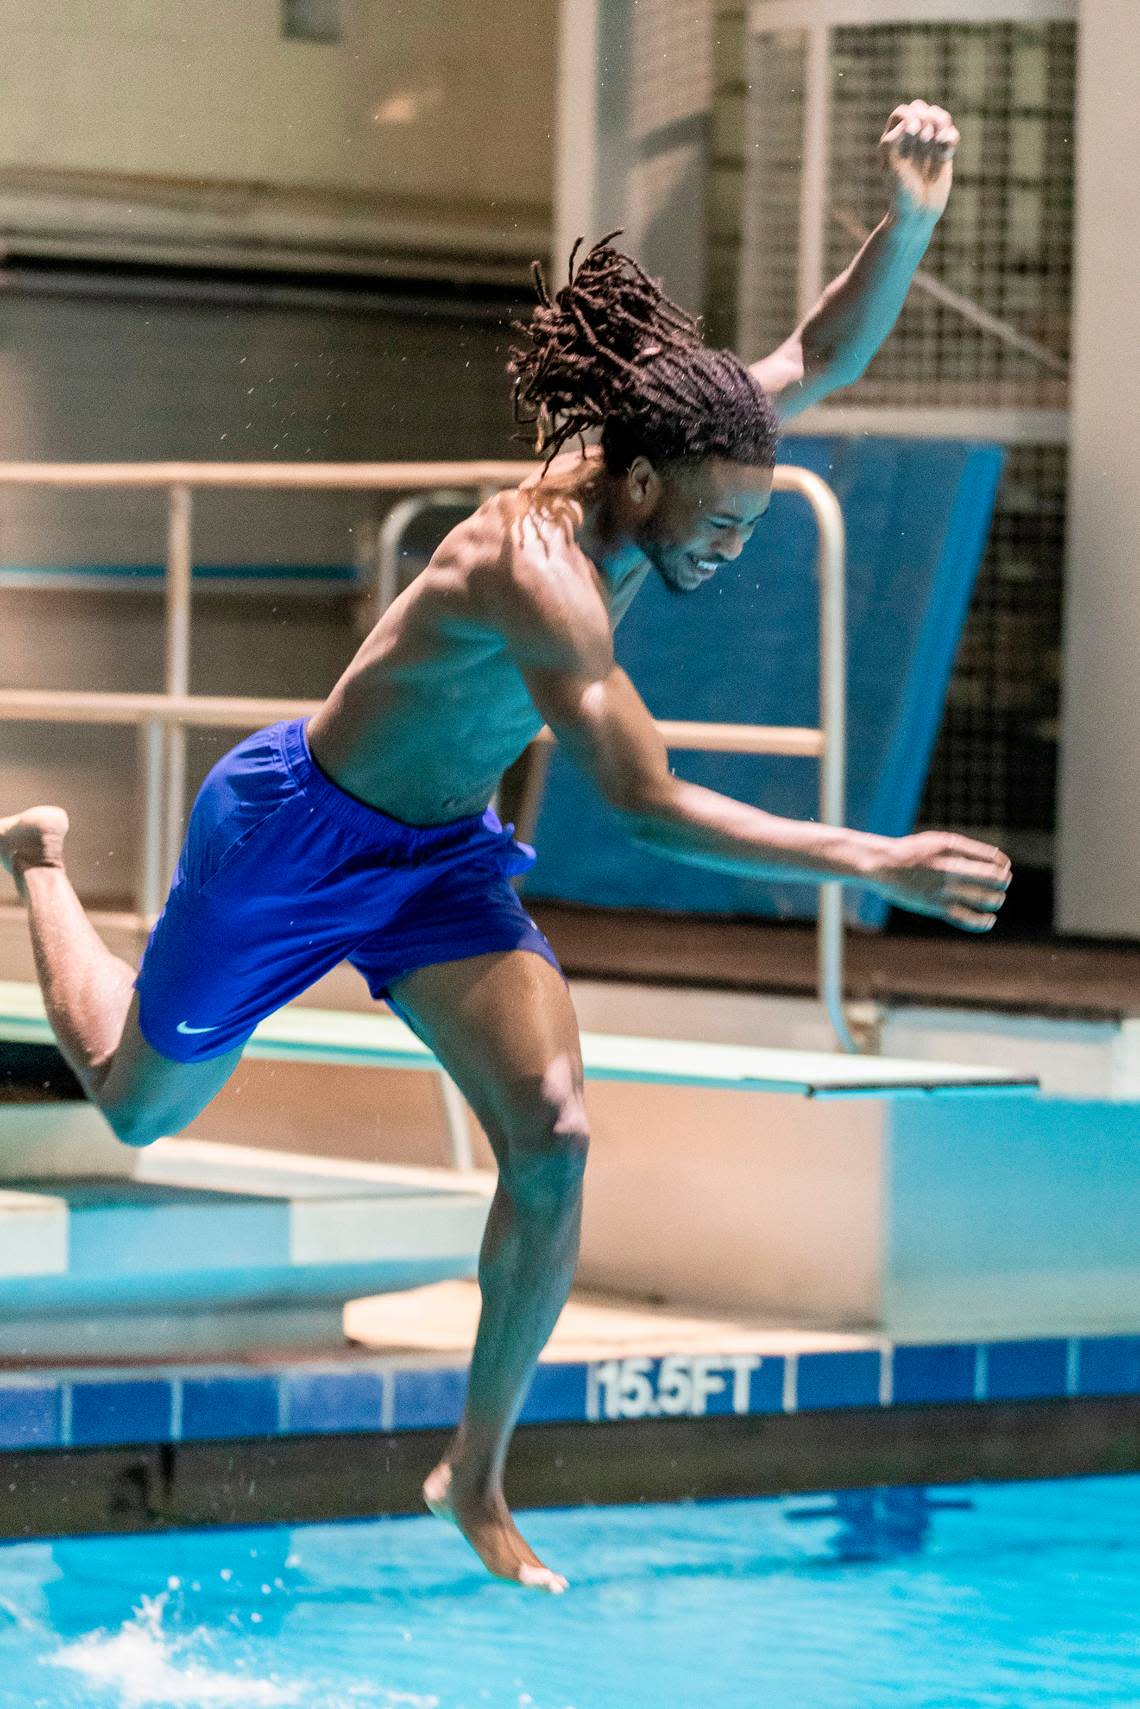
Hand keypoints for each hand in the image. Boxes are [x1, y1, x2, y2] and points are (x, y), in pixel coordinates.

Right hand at [870, 830, 1010, 931]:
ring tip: (996, 899)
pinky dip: (982, 922)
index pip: (992, 858)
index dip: (1002, 865)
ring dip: (996, 899)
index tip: (1003, 869)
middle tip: (1003, 883)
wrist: (884, 865)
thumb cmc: (914, 852)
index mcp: (953, 849)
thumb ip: (966, 849)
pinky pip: (965, 918)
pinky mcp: (937, 907)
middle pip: (992, 877)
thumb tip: (996, 859)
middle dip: (1002, 881)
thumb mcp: (940, 841)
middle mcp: (951, 868)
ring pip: (984, 898)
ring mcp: (944, 889)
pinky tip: (989, 920)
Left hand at [880, 100, 959, 221]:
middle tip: (925, 141)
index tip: (912, 132)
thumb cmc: (900, 192)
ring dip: (940, 126)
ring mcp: (928, 143)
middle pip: (922, 108)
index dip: (910, 117)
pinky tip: (945, 156)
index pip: (902, 112)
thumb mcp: (891, 166)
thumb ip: (894, 140)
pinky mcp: (943, 152)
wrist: (918, 213)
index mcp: (893, 138)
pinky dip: (950, 139)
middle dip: (927, 119)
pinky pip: (952, 133)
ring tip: (937, 145)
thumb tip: (911, 122)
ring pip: (939, 116)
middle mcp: (910, 137)